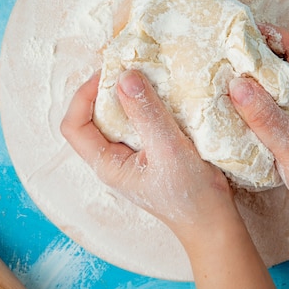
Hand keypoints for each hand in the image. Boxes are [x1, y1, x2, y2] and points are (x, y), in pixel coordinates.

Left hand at [61, 70, 235, 248]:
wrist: (213, 222)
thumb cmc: (190, 195)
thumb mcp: (168, 150)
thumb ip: (146, 114)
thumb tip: (124, 77)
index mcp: (107, 163)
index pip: (74, 125)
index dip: (83, 96)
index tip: (108, 74)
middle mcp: (112, 159)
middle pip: (92, 117)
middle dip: (106, 89)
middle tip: (130, 67)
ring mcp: (131, 156)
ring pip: (117, 117)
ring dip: (128, 95)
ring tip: (147, 75)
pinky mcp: (148, 152)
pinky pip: (138, 121)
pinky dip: (145, 104)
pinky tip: (162, 93)